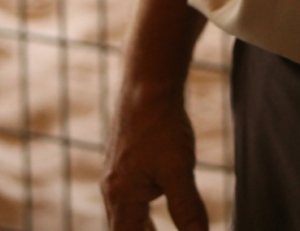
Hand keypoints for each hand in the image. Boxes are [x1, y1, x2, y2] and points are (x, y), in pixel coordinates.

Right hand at [102, 88, 207, 230]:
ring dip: (139, 226)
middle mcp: (111, 188)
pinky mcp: (122, 158)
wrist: (147, 83)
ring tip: (153, 229)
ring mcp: (114, 171)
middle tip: (155, 229)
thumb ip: (188, 209)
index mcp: (121, 197)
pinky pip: (127, 193)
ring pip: (123, 211)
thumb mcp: (179, 170)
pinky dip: (139, 207)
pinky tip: (153, 197)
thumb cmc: (160, 125)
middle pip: (121, 229)